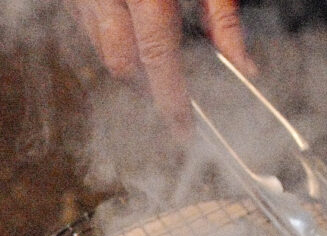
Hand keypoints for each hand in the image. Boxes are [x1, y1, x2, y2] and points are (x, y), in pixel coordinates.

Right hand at [69, 0, 255, 131]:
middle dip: (146, 78)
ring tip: (147, 36)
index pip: (157, 57)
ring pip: (98, 45)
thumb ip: (223, 15)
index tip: (182, 129)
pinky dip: (105, 30)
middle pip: (121, 61)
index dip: (170, 99)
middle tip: (171, 81)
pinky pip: (82, 21)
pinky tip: (124, 15)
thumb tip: (244, 66)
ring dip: (125, 54)